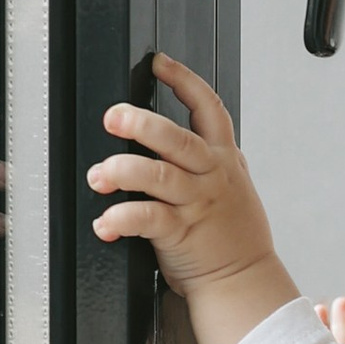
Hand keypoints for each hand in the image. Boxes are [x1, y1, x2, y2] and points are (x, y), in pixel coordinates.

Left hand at [87, 54, 296, 343]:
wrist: (244, 280)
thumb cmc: (232, 236)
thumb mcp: (232, 186)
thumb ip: (208, 160)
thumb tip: (169, 135)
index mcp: (224, 159)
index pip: (209, 108)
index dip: (184, 81)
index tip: (159, 63)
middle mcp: (210, 176)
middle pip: (177, 138)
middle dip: (142, 123)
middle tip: (113, 117)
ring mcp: (195, 203)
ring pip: (157, 176)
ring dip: (122, 170)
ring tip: (100, 174)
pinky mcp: (180, 232)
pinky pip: (146, 219)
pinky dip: (120, 218)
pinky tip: (105, 222)